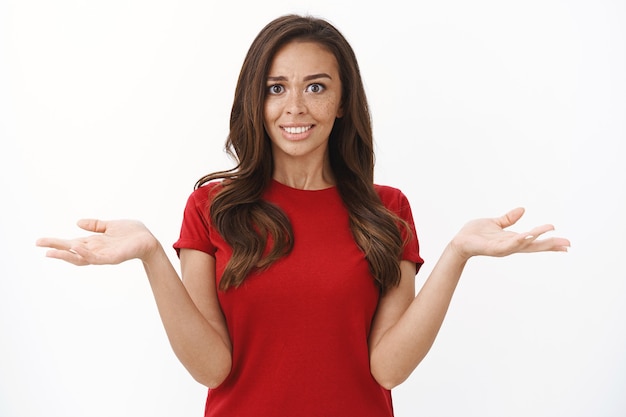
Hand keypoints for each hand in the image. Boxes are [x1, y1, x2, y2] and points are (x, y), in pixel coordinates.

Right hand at [36, 219, 159, 265]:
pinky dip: (86, 253)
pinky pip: (97, 257)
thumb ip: (95, 225)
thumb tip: (77, 222)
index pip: (71, 243)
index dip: (56, 243)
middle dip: (56, 249)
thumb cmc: (132, 233)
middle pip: (72, 251)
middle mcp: (96, 250)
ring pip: (81, 257)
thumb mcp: (111, 225)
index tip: (40, 241)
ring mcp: (104, 255)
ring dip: (67, 254)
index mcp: (94, 242)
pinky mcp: (113, 258)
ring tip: (53, 250)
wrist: (149, 240)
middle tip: (40, 246)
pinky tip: (77, 247)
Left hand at [449, 207, 569, 261]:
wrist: (460, 241)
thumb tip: (523, 209)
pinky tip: (527, 235)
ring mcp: (503, 248)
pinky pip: (508, 244)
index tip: (566, 244)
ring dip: (536, 238)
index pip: (535, 241)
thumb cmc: (475, 234)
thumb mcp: (496, 223)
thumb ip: (509, 218)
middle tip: (567, 244)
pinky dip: (518, 240)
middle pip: (534, 246)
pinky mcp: (493, 248)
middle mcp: (510, 245)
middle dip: (550, 245)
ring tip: (550, 231)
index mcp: (513, 239)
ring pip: (523, 243)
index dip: (549, 242)